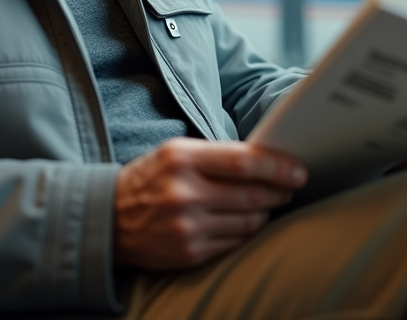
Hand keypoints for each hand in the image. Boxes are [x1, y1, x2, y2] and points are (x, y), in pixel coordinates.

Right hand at [113, 138, 306, 270]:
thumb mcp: (175, 154)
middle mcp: (184, 194)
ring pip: (248, 221)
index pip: (242, 162)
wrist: (108, 219)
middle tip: (290, 187)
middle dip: (279, 192)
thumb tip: (267, 161)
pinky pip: (235, 242)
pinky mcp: (189, 253)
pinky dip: (247, 231)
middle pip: (251, 195)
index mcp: (181, 159)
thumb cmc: (150, 179)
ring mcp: (187, 227)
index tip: (298, 171)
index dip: (276, 167)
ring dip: (265, 212)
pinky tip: (246, 221)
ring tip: (267, 202)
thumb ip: (216, 156)